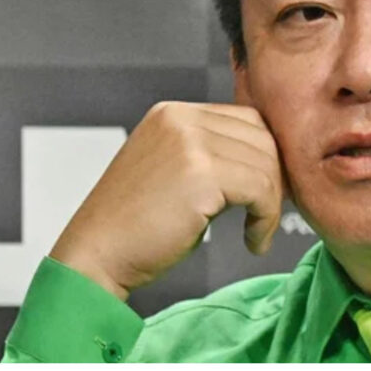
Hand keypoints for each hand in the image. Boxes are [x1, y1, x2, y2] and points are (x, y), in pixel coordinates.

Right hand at [48, 101, 283, 301]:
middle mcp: (181, 119)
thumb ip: (211, 154)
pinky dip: (266, 219)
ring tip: (258, 232)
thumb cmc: (136, 226)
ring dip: (272, 205)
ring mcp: (190, 143)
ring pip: (266, 165)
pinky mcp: (201, 174)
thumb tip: (269, 161)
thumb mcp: (174, 170)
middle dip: (275, 179)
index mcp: (173, 114)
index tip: (268, 192)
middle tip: (269, 213)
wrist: (95, 257)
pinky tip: (253, 241)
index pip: (247, 120)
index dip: (266, 158)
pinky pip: (261, 190)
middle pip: (262, 138)